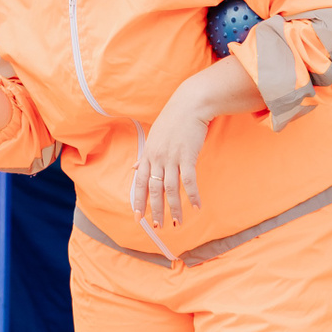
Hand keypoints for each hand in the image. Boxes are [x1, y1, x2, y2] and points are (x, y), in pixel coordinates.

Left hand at [131, 88, 209, 228]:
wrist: (190, 104)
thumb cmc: (173, 120)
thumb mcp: (154, 137)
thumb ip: (145, 155)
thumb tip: (134, 168)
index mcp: (148, 154)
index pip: (139, 183)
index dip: (138, 201)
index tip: (138, 217)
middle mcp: (157, 158)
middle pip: (154, 190)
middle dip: (155, 210)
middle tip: (158, 226)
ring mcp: (172, 158)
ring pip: (171, 189)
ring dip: (174, 208)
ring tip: (177, 222)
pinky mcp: (188, 156)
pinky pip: (189, 181)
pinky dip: (193, 196)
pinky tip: (197, 207)